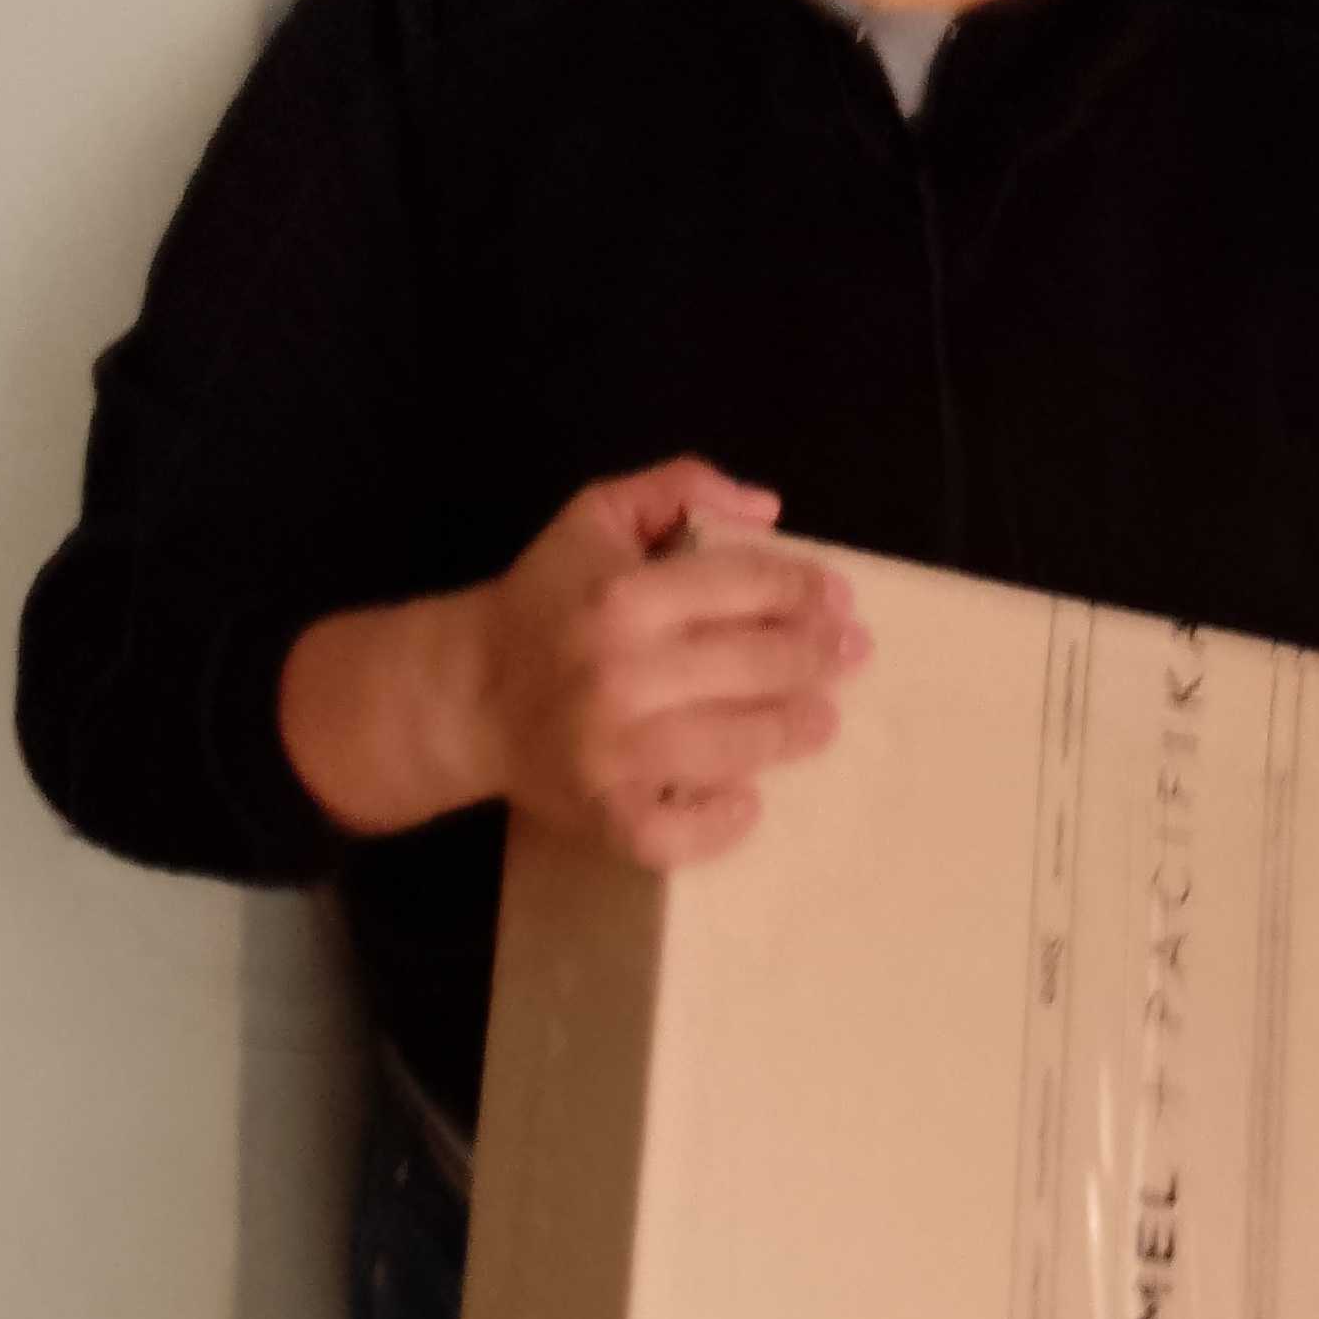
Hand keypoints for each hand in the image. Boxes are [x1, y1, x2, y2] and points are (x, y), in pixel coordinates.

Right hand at [467, 459, 868, 870]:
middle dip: (817, 658)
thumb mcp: (597, 517)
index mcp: (624, 596)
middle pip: (758, 665)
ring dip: (792, 731)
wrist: (469, 692)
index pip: (747, 585)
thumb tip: (770, 510)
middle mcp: (622, 674)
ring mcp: (615, 753)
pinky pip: (679, 831)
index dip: (805, 590)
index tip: (837, 600)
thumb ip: (679, 487)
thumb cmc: (545, 601)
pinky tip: (748, 801)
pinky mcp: (606, 814)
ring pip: (736, 747)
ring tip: (820, 721)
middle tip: (849, 656)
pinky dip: (720, 823)